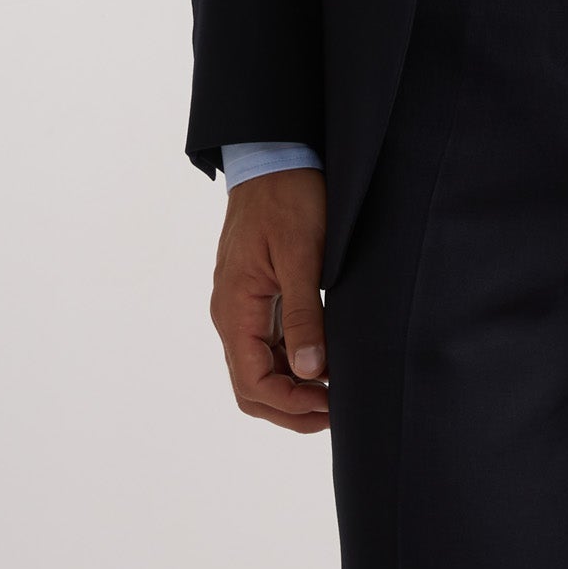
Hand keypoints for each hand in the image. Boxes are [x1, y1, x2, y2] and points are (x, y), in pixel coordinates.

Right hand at [210, 166, 330, 432]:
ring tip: (334, 394)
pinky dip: (291, 366)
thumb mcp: (302, 254)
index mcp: (235, 309)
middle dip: (290, 410)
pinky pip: (267, 346)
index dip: (290, 405)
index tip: (330, 405)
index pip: (253, 383)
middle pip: (252, 387)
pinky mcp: (257, 297)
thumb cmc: (288, 198)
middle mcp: (231, 315)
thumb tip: (309, 371)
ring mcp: (243, 307)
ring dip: (292, 392)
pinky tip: (323, 364)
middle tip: (336, 412)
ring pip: (259, 370)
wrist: (274, 156)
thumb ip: (303, 314)